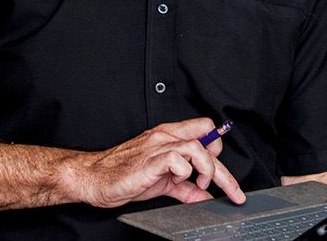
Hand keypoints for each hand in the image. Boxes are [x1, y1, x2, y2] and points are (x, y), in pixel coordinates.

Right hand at [65, 118, 245, 207]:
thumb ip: (186, 188)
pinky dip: (185, 173)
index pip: (204, 128)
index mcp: (168, 136)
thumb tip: (204, 197)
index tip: (225, 168)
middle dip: (224, 171)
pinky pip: (176, 160)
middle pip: (207, 140)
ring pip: (196, 148)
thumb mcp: (163, 183)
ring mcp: (156, 148)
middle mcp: (165, 137)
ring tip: (202, 184)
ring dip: (207, 169)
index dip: (219, 146)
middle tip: (232, 191)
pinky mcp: (148, 162)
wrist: (93, 178)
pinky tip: (180, 182)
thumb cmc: (123, 175)